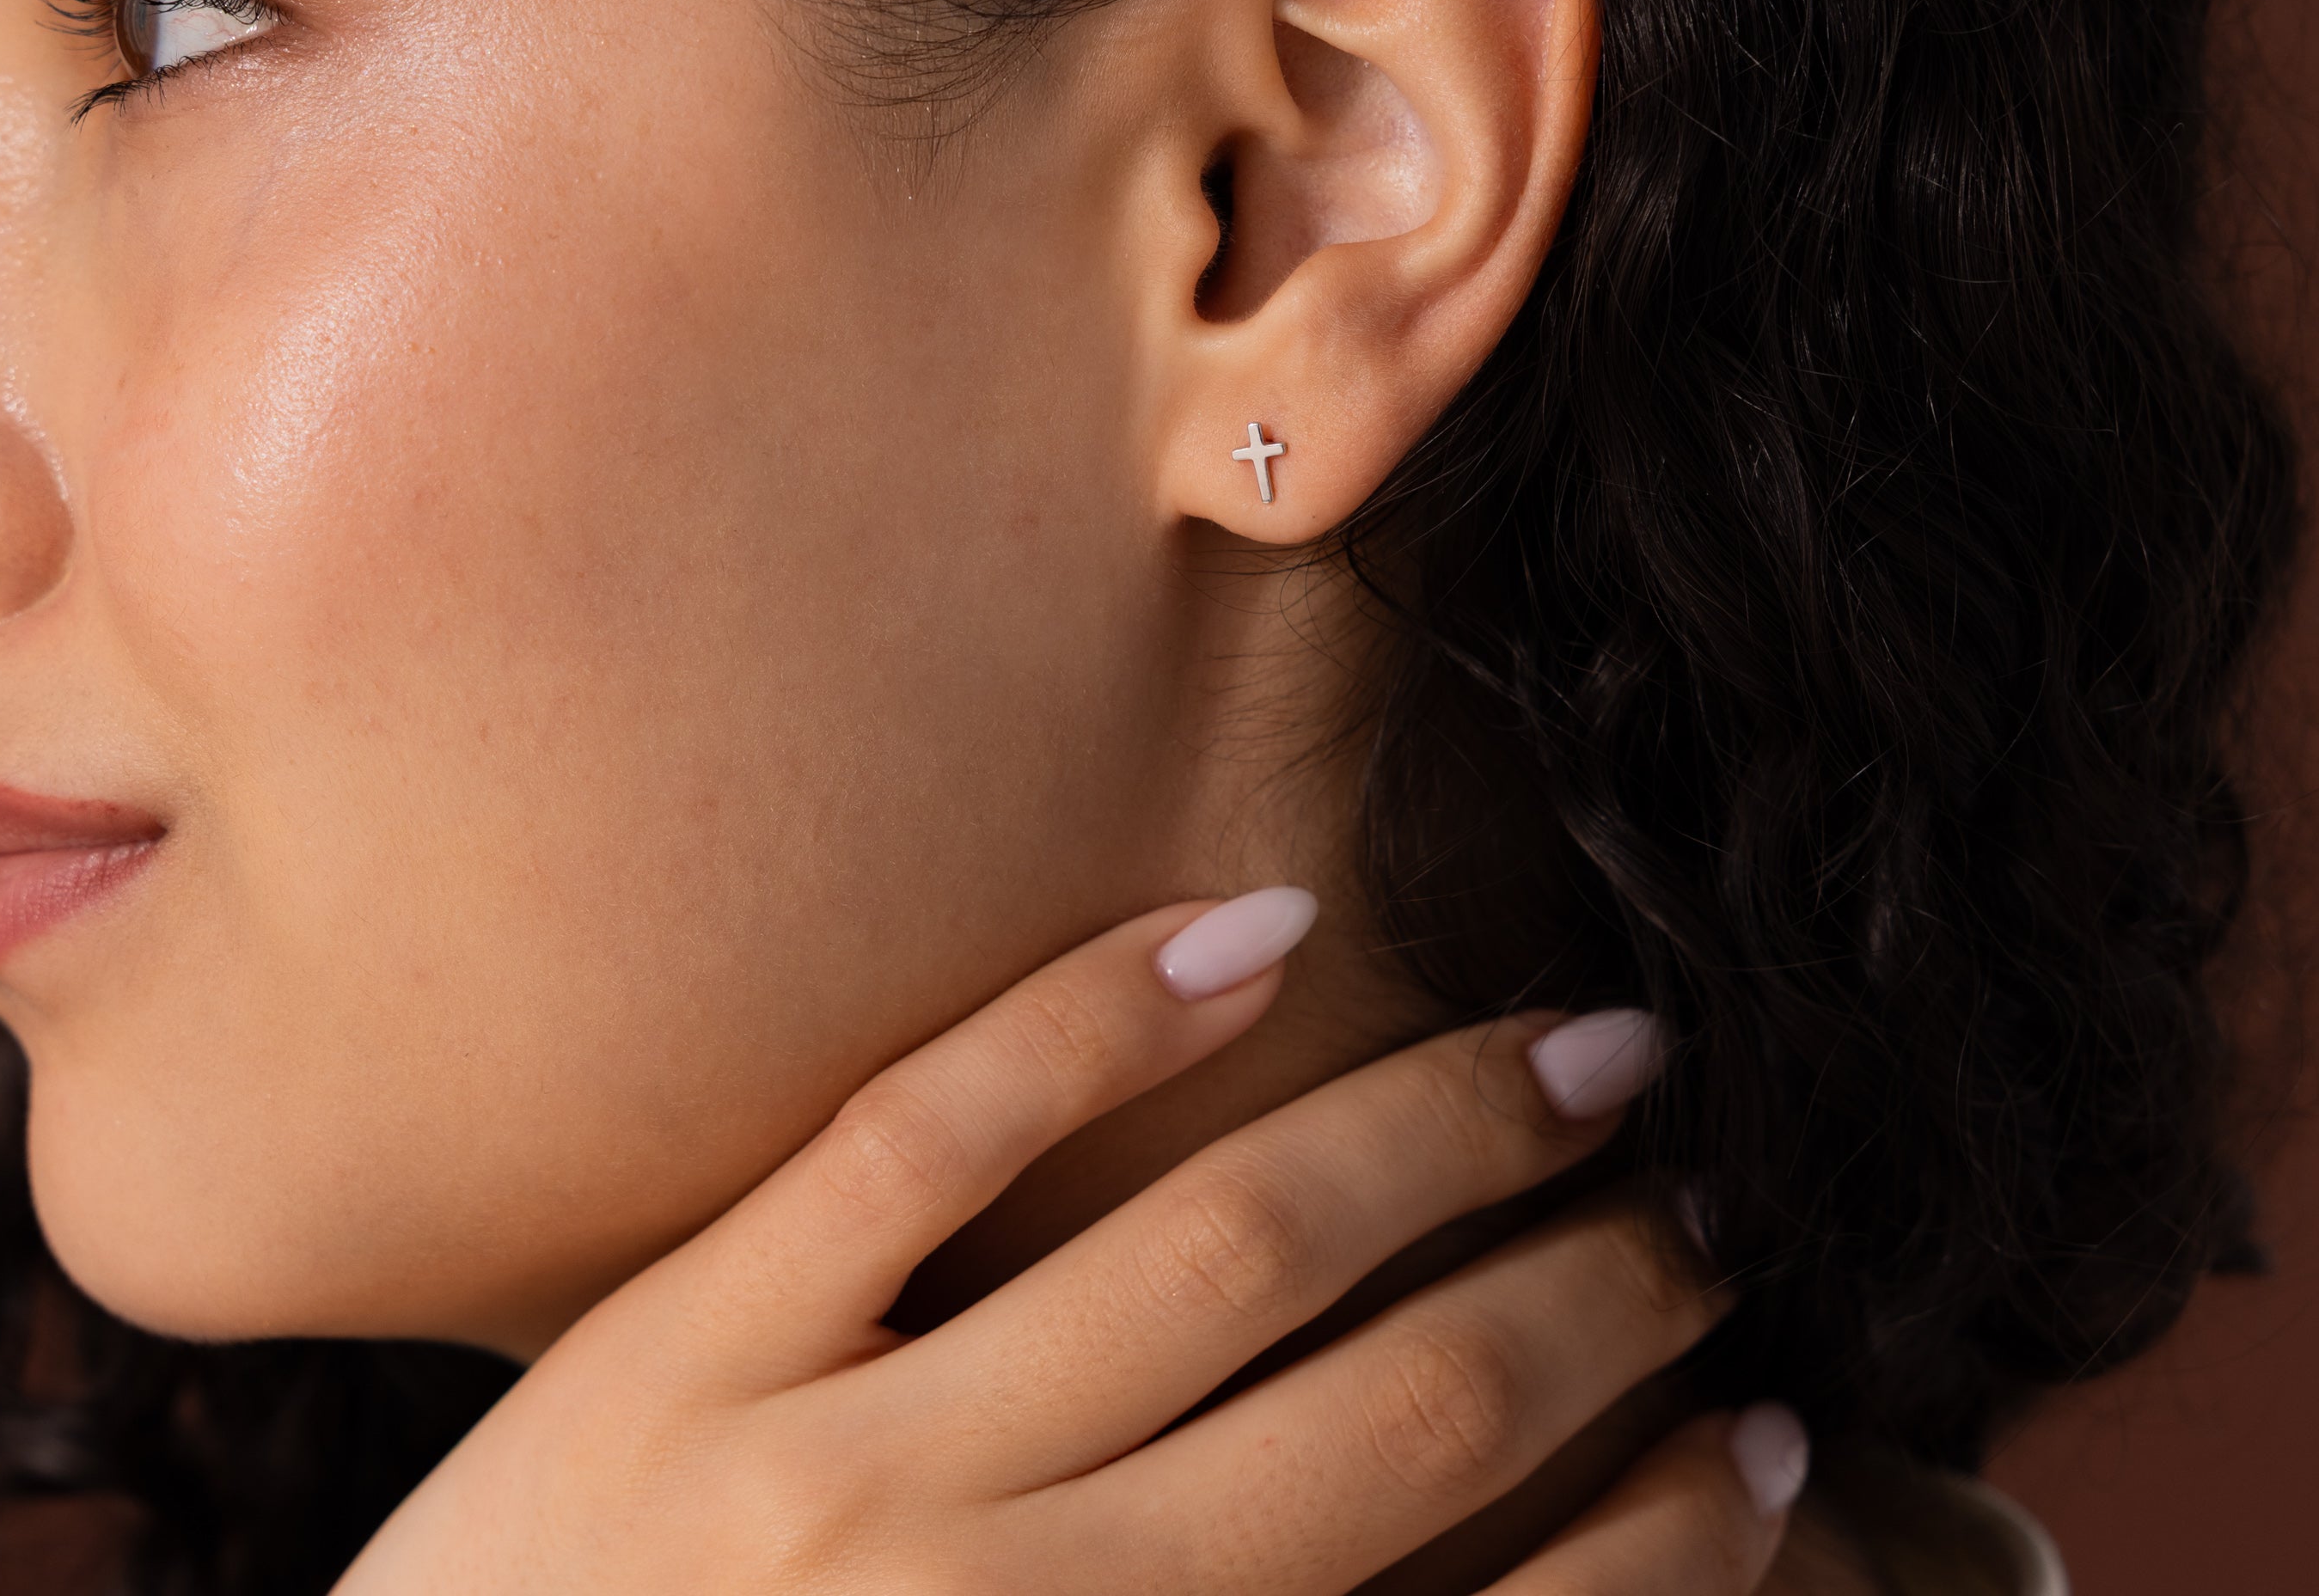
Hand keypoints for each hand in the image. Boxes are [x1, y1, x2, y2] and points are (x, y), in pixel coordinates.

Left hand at [335, 892, 1802, 1593]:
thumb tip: (1435, 1589)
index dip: (1672, 1542)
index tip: (1783, 1438)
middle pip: (1395, 1413)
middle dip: (1598, 1297)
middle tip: (1722, 1201)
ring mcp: (836, 1478)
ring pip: (1214, 1253)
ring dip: (1438, 1137)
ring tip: (1586, 1056)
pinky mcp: (676, 1356)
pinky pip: (921, 1142)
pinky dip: (1100, 1022)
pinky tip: (1257, 930)